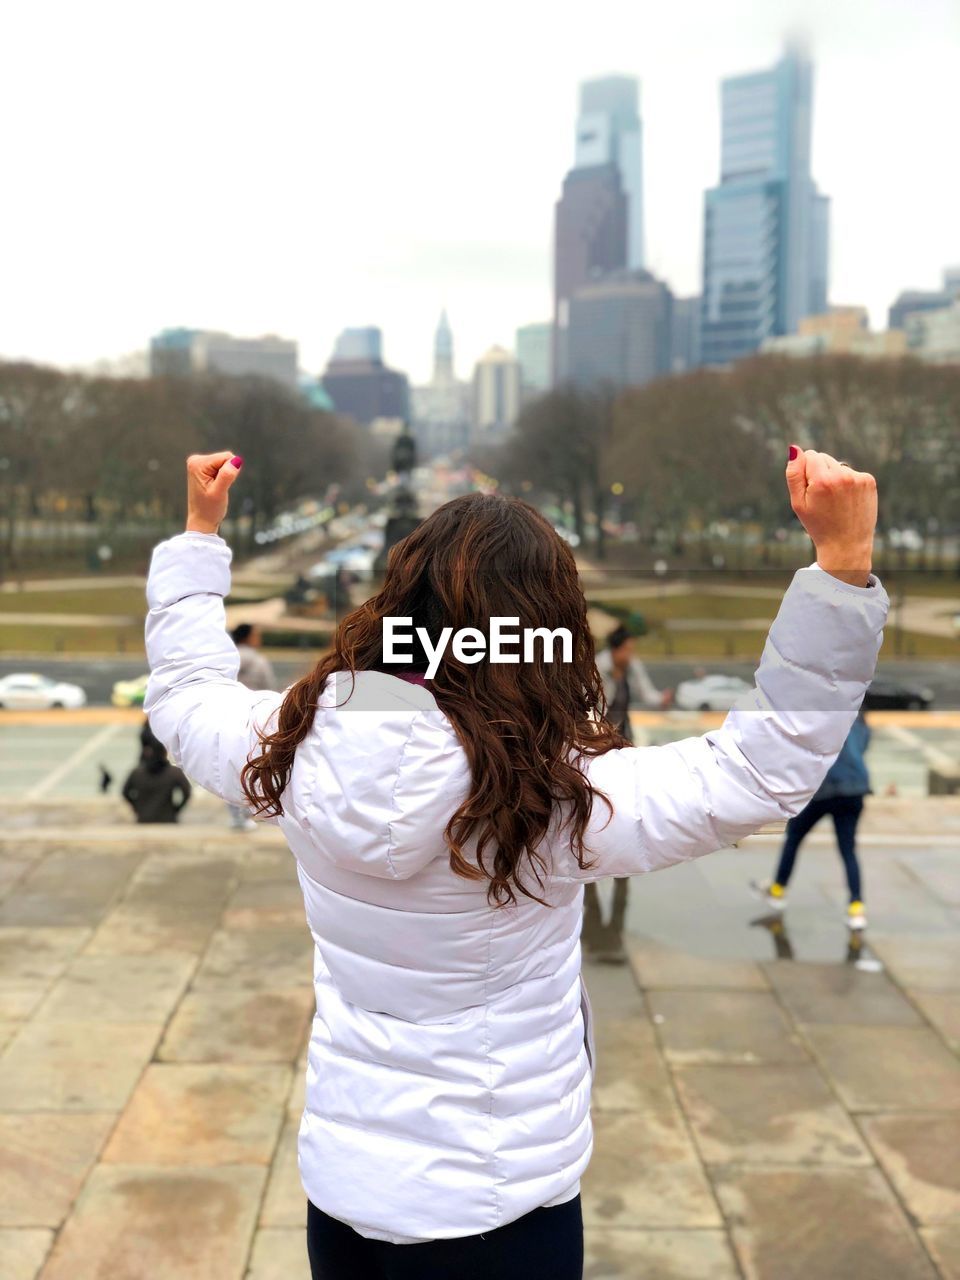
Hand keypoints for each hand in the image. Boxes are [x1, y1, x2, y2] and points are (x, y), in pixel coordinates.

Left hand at [185, 452, 242, 534]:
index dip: (229, 472)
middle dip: (227, 474)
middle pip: (225, 458)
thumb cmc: (209, 509)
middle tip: (218, 488)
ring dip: (225, 477)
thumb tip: (236, 460)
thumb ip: (227, 475)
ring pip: (225, 463)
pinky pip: (222, 467)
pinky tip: (214, 487)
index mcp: (197, 464)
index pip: (226, 457)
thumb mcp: (219, 493)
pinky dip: (222, 478)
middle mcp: (196, 460)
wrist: (201, 521)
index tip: (220, 486)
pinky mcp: (203, 468)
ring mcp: (198, 463)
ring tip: (215, 489)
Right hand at [785, 447, 876, 586]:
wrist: (846, 545)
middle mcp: (842, 475)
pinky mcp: (869, 481)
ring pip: (838, 465)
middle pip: (824, 458)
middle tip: (822, 498)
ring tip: (835, 501)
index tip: (810, 490)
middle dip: (819, 472)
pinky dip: (848, 483)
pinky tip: (846, 501)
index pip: (810, 454)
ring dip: (834, 478)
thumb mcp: (798, 503)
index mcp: (822, 480)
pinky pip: (851, 473)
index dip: (806, 471)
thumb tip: (795, 449)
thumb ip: (794, 474)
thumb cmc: (818, 525)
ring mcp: (858, 478)